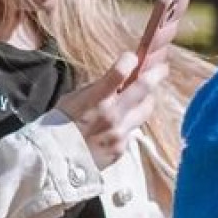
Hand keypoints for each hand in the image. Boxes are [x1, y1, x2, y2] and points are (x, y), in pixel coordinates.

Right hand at [59, 50, 167, 168]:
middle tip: (162, 68)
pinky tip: (121, 121)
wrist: (55, 160)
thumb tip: (116, 82)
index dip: (129, 60)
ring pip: (145, 110)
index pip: (119, 73)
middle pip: (144, 89)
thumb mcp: (72, 99)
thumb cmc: (59, 125)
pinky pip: (132, 130)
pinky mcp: (122, 148)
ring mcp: (120, 133)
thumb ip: (97, 90)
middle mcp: (112, 115)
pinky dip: (129, 122)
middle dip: (156, 74)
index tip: (132, 57)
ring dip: (147, 99)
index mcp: (95, 99)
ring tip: (144, 95)